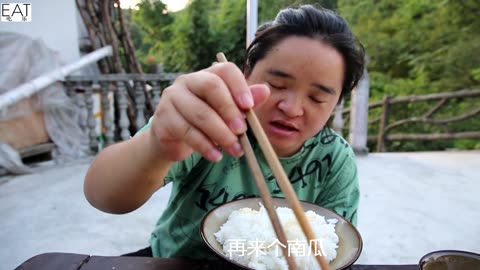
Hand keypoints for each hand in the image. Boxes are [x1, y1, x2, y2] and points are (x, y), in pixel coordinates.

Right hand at [149, 62, 269, 161]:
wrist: (172, 139)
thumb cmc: (205, 121)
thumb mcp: (228, 112)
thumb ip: (245, 102)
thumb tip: (265, 90)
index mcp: (207, 75)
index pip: (224, 69)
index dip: (239, 86)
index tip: (249, 106)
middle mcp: (187, 81)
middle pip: (211, 87)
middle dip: (229, 110)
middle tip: (242, 131)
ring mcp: (172, 98)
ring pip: (199, 113)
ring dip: (220, 134)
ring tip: (235, 150)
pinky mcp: (163, 119)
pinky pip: (187, 132)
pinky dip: (205, 146)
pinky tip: (217, 156)